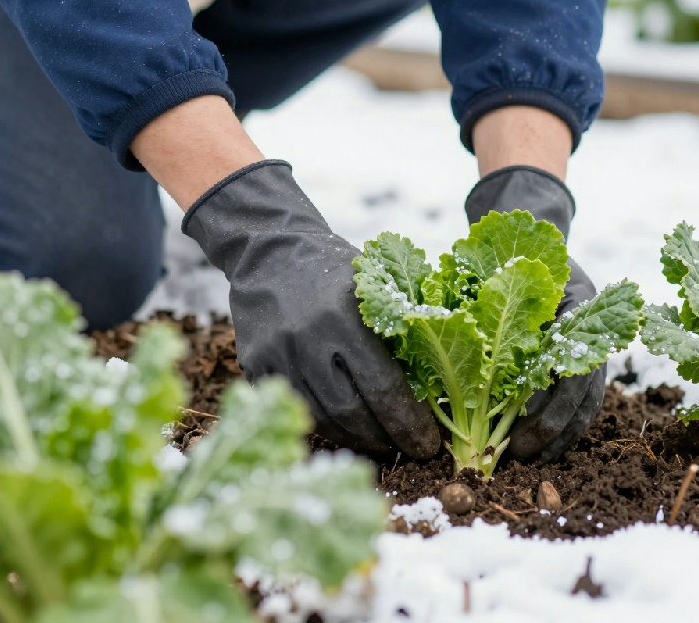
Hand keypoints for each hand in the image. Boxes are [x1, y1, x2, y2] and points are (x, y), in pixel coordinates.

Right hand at [184, 160, 440, 459]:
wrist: (269, 249)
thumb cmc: (335, 269)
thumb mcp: (374, 283)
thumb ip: (402, 328)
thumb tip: (444, 388)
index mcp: (344, 315)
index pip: (383, 387)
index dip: (409, 423)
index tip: (429, 444)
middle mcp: (306, 337)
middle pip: (351, 412)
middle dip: (386, 439)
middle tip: (408, 450)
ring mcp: (276, 355)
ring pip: (322, 419)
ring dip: (356, 439)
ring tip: (381, 443)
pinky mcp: (254, 366)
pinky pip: (296, 409)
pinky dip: (325, 425)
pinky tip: (345, 427)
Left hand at [464, 165, 605, 461]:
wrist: (532, 231)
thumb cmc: (499, 254)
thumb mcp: (482, 272)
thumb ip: (462, 302)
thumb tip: (417, 334)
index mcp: (572, 307)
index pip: (570, 375)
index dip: (547, 415)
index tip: (520, 443)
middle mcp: (588, 326)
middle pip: (583, 394)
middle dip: (553, 433)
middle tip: (521, 460)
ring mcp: (591, 340)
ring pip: (586, 401)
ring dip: (559, 436)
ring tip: (529, 461)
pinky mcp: (582, 354)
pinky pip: (579, 398)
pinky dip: (561, 425)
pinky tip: (535, 445)